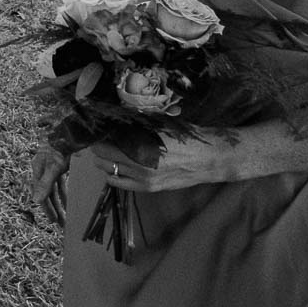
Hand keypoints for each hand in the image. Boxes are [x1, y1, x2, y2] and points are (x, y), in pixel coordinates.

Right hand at [29, 146, 68, 225]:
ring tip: (65, 216)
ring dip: (59, 203)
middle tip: (60, 223)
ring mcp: (51, 168)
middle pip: (47, 193)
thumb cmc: (59, 147)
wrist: (69, 129)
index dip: (47, 208)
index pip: (41, 194)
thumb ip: (45, 184)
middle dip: (54, 209)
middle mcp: (42, 170)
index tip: (54, 221)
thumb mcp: (53, 167)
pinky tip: (69, 200)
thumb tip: (35, 201)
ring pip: (54, 190)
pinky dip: (64, 193)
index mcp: (38, 170)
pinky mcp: (59, 165)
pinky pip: (60, 183)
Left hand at [90, 134, 235, 192]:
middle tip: (102, 137)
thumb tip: (114, 118)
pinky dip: (112, 173)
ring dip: (104, 159)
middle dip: (99, 144)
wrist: (209, 158)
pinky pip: (118, 182)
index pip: (105, 139)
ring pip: (107, 169)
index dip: (100, 132)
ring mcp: (142, 178)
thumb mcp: (159, 124)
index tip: (98, 127)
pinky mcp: (148, 188)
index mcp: (141, 144)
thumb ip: (136, 124)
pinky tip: (116, 166)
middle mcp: (138, 163)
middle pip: (102, 154)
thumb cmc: (185, 137)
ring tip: (109, 150)